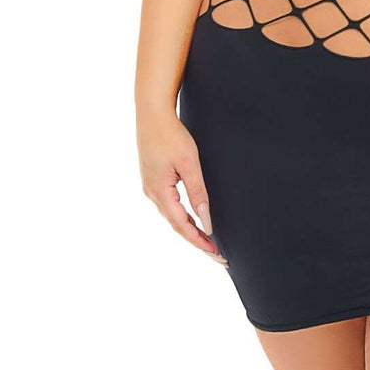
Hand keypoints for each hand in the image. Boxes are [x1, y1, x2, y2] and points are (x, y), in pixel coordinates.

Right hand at [137, 110, 227, 264]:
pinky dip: (184, 217)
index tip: (217, 254)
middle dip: (198, 241)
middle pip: (177, 226)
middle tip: (219, 255)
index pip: (182, 226)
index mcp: (160, 192)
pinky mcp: (154, 180)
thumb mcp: (189, 164)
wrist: (152, 113)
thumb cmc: (171, 135)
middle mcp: (152, 194)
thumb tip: (206, 222)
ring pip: (173, 217)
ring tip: (210, 243)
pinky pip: (170, 206)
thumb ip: (198, 194)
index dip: (200, 242)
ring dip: (191, 230)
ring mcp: (151, 187)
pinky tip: (194, 220)